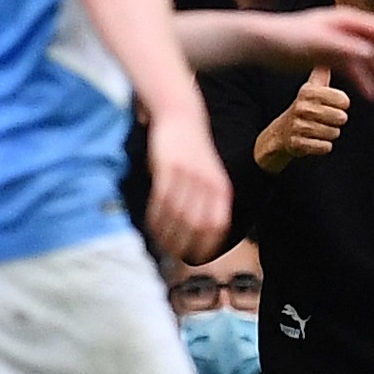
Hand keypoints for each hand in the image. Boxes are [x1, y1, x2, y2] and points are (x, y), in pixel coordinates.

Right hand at [146, 106, 231, 262]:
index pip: (218, 227)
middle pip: (196, 226)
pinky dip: (155, 217)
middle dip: (183, 245)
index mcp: (222, 188)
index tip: (193, 257)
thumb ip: (205, 202)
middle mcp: (208, 183)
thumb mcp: (208, 177)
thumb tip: (193, 234)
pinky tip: (151, 225)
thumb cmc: (193, 152)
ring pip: (177, 215)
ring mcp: (188, 175)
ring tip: (159, 243)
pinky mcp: (169, 167)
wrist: (181, 115)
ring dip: (166, 234)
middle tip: (171, 255)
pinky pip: (161, 199)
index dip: (206, 246)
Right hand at [254, 67, 349, 174]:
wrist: (280, 133)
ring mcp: (298, 126)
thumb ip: (323, 72)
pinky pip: (325, 147)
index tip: (335, 105)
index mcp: (308, 92)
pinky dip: (324, 146)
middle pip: (340, 118)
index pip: (342, 100)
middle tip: (327, 120)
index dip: (342, 105)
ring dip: (331, 134)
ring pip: (334, 133)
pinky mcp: (297, 144)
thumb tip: (332, 54)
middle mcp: (302, 108)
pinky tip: (316, 141)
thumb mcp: (311, 88)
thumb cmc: (302, 109)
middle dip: (337, 121)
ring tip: (320, 129)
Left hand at [262, 7, 373, 100]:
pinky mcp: (329, 57)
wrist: (264, 43)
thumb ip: (345, 47)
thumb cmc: (288, 36)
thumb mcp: (318, 42)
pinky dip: (363, 82)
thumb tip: (372, 52)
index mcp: (346, 20)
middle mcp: (346, 30)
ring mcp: (338, 44)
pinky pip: (353, 70)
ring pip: (367, 61)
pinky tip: (370, 96)